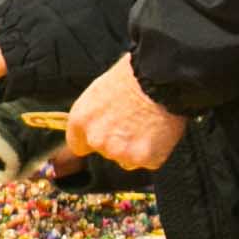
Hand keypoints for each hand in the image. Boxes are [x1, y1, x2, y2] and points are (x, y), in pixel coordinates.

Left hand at [64, 55, 186, 170]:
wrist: (159, 79)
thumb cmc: (131, 78)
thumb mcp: (99, 91)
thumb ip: (93, 116)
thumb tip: (97, 123)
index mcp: (81, 121)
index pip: (78, 145)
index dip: (93, 140)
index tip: (105, 135)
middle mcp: (96, 140)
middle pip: (105, 151)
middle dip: (117, 142)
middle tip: (133, 123)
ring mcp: (120, 152)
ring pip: (127, 158)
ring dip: (136, 148)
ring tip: (147, 125)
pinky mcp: (143, 158)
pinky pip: (149, 160)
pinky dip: (155, 151)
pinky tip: (159, 132)